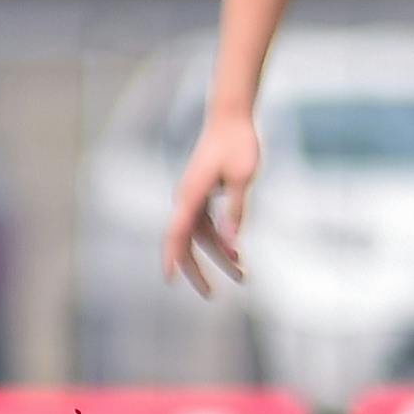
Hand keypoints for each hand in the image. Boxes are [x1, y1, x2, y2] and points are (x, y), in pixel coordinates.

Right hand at [168, 110, 258, 298]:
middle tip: (211, 295)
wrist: (232, 118)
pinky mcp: (203, 194)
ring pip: (203, 236)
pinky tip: (238, 253)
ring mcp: (194, 197)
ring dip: (220, 256)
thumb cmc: (238, 144)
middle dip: (198, 270)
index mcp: (191, 195)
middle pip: (186, 242)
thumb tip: (231, 241)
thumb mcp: (242, 177)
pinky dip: (223, 239)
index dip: (172, 258)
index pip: (177, 234)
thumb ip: (235, 210)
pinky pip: (209, 225)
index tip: (170, 280)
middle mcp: (187, 198)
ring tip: (243, 276)